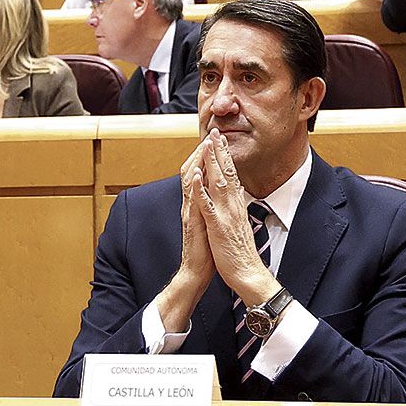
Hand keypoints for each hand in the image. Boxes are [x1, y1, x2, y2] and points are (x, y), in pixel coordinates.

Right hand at [155, 138, 215, 332]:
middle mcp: (191, 205)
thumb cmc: (206, 248)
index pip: (199, 173)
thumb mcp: (210, 221)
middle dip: (201, 151)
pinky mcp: (192, 224)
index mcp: (197, 203)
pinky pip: (191, 202)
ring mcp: (190, 213)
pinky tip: (195, 173)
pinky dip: (193, 186)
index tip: (215, 139)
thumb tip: (215, 191)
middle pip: (192, 171)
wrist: (197, 272)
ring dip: (196, 161)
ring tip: (203, 144)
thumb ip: (209, 205)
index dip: (206, 156)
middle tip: (210, 133)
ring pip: (189, 182)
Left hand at [199, 130, 279, 305]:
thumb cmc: (241, 252)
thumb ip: (237, 208)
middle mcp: (233, 206)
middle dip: (220, 151)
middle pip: (227, 173)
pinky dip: (201, 189)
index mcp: (237, 206)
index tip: (221, 141)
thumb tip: (238, 193)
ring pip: (218, 183)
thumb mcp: (239, 224)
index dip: (226, 157)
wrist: (248, 274)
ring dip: (212, 162)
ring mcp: (226, 215)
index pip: (232, 176)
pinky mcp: (217, 227)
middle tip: (215, 131)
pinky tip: (196, 176)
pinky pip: (208, 205)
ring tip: (207, 143)